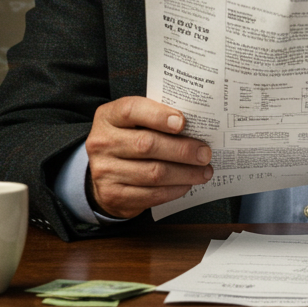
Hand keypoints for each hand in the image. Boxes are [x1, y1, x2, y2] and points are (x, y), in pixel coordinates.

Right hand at [85, 97, 212, 217]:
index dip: (158, 115)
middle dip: (182, 150)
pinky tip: (187, 183)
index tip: (183, 122)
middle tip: (205, 153)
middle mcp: (102, 143)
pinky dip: (175, 189)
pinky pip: (151, 194)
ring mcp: (105, 171)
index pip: (131, 110)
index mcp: (108, 117)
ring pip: (153, 173)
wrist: (104, 174)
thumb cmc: (129, 140)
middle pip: (147, 144)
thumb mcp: (134, 122)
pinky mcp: (113, 196)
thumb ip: (158, 118)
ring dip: (185, 173)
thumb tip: (197, 125)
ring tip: (204, 171)